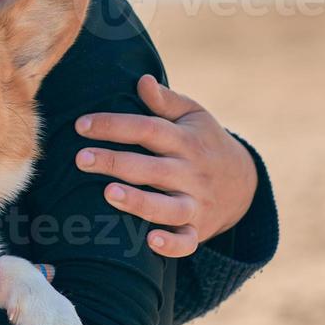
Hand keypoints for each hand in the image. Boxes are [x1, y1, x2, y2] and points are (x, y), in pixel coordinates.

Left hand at [76, 74, 257, 256]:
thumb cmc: (205, 141)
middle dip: (115, 162)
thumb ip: (166, 101)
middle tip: (81, 158)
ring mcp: (196, 202)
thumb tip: (142, 80)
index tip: (81, 125)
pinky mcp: (198, 229)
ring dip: (139, 202)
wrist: (244, 182)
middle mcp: (191, 172)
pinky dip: (173, 244)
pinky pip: (187, 241)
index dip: (114, 125)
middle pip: (151, 167)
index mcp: (186, 140)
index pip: (148, 129)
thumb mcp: (194, 115)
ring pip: (167, 206)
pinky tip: (152, 241)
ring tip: (108, 193)